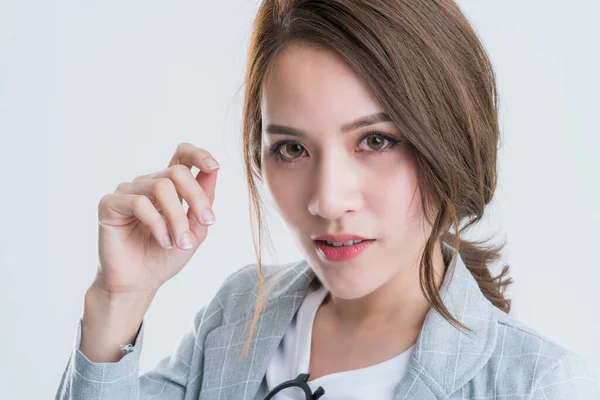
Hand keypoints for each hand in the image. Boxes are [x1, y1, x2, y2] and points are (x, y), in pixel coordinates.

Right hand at [94, 142, 219, 294]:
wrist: (140, 283)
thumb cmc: (165, 256)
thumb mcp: (195, 229)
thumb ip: (203, 201)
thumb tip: (213, 170)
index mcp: (169, 186)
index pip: (181, 155)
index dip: (198, 154)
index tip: (214, 166)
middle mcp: (147, 183)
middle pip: (177, 172)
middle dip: (197, 196)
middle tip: (207, 222)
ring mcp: (127, 191)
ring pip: (160, 187)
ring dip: (177, 218)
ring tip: (181, 242)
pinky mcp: (109, 204)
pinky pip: (139, 203)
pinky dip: (157, 224)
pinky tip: (164, 241)